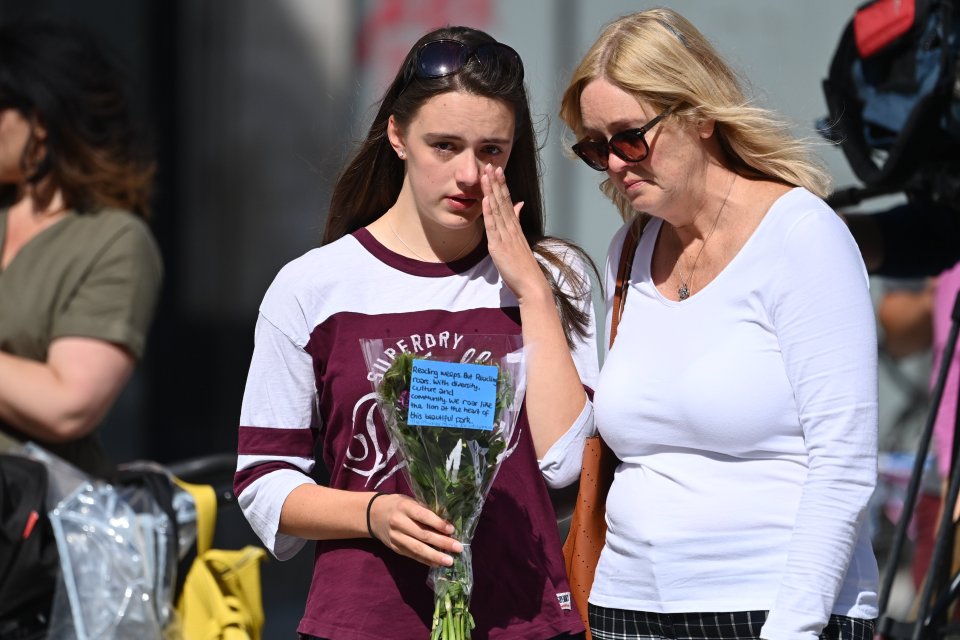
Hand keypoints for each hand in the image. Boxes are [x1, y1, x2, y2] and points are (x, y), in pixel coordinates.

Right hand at [367, 493, 462, 567]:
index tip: (452, 530)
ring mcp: (396, 537)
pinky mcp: (395, 548)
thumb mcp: (409, 501)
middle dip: (442, 542)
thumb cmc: (397, 505)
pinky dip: (425, 560)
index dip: (438, 524)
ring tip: (449, 561)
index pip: (423, 516)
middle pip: (422, 535)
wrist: (373, 515)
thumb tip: (447, 521)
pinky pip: (412, 556)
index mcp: (404, 507)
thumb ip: (425, 510)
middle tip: (458, 548)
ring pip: (417, 549)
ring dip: (435, 556)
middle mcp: (399, 522)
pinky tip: (437, 563)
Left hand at [481, 164, 550, 301]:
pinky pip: (493, 227)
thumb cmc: (524, 266)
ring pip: (497, 210)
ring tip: (486, 175)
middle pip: (502, 201)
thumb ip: (517, 221)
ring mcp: (505, 237)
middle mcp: (511, 229)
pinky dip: (489, 213)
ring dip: (491, 191)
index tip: (497, 169)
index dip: (501, 184)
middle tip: (491, 164)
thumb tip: (519, 204)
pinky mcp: (499, 247)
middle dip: (496, 182)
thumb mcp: (520, 240)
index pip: (507, 201)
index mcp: (515, 227)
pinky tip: (486, 200)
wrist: (531, 285)